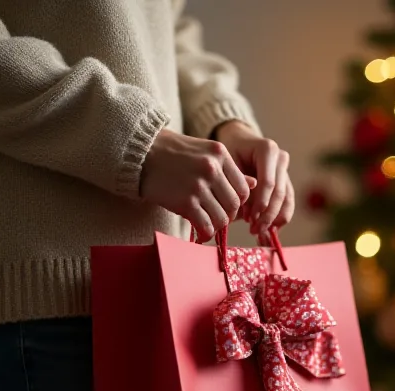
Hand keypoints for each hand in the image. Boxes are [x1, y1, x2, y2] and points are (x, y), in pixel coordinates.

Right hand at [140, 129, 255, 241]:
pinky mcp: (185, 201)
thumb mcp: (204, 152)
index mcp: (220, 154)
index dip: (239, 202)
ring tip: (207, 225)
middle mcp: (212, 169)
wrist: (141, 153)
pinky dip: (205, 233)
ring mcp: (199, 186)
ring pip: (222, 218)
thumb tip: (254, 184)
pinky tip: (200, 233)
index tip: (227, 206)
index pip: (244, 188)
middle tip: (217, 217)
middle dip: (228, 216)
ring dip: (216, 226)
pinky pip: (205, 225)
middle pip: (234, 205)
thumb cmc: (173, 154)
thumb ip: (228, 169)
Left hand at [215, 121, 294, 232]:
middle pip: (279, 192)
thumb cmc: (228, 153)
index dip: (261, 203)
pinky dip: (279, 217)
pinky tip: (269, 230)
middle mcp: (281, 159)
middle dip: (268, 214)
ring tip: (259, 232)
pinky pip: (287, 202)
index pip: (268, 182)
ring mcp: (286, 170)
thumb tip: (248, 204)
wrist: (237, 143)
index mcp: (267, 150)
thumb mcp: (227, 164)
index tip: (249, 219)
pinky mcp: (286, 182)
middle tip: (254, 230)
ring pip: (286, 199)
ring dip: (274, 219)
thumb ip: (238, 182)